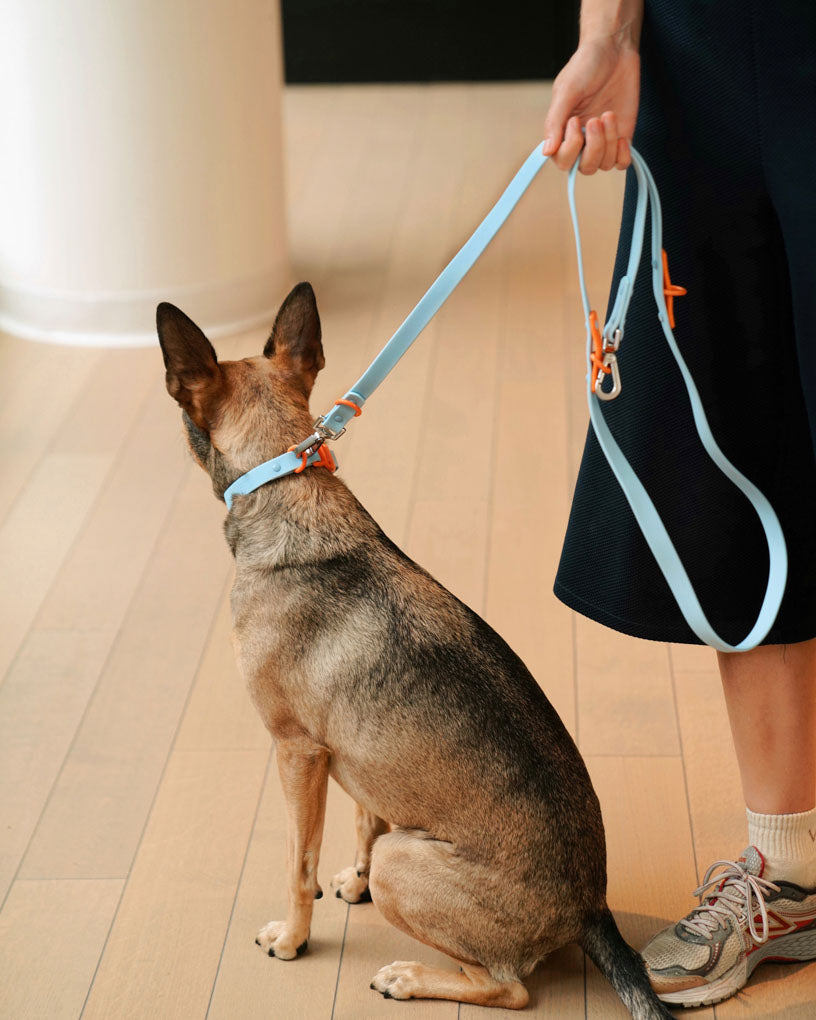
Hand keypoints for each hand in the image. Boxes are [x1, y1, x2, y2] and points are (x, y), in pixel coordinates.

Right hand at [542, 39, 639, 173]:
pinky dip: (622, 155)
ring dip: (608, 143)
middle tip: (597, 119)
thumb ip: (554, 122)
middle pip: (584, 167)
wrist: (613, 48)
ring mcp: (603, 139)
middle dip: (594, 147)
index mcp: (562, 131)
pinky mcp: (622, 135)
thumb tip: (546, 151)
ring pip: (604, 164)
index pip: (562, 160)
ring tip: (609, 115)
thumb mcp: (566, 91)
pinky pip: (621, 162)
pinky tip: (621, 136)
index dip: (570, 148)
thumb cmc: (585, 65)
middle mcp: (582, 140)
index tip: (575, 121)